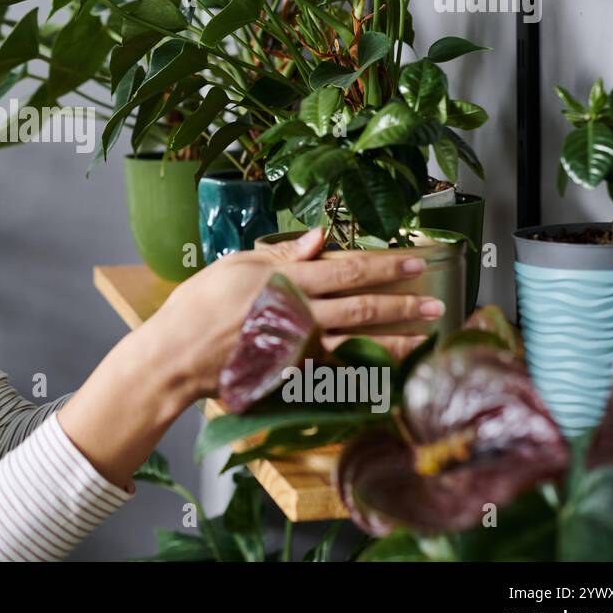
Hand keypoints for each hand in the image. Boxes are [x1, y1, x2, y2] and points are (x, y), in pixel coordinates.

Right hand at [140, 227, 443, 403]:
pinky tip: (387, 369)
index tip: (416, 261)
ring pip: (358, 344)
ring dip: (397, 340)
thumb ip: (284, 252)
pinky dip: (365, 370)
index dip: (386, 266)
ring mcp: (298, 348)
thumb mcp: (237, 263)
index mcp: (288, 281)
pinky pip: (337, 371)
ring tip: (426, 338)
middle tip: (435, 302)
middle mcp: (301, 314)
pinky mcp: (292, 374)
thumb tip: (322, 238)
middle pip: (363, 307)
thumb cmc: (199, 303)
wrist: (177, 354)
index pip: (348, 270)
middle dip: (403, 304)